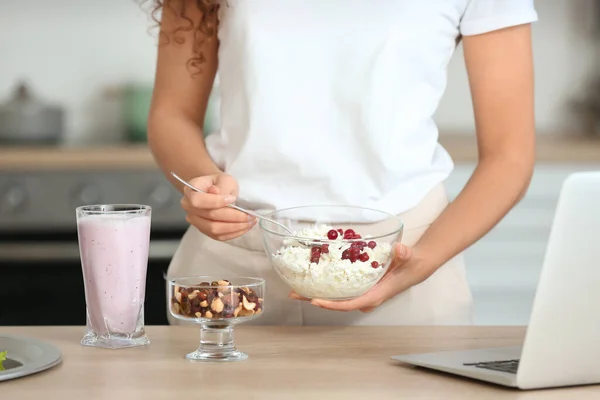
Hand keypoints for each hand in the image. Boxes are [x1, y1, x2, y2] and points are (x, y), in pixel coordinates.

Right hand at [180, 173, 255, 240]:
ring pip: (214, 229)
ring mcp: (196, 221)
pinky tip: (245, 227)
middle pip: (209, 216)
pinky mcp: (205, 231)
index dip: (216, 201)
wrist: (218, 191)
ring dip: (235, 227)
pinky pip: (219, 236)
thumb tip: (216, 192)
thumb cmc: (220, 184)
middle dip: (233, 216)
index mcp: (190, 191)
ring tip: (250, 221)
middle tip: (250, 214)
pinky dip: (234, 233)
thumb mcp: (224, 179)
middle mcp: (189, 208)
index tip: (233, 199)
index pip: (198, 200)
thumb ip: (221, 186)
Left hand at [290, 244, 432, 311]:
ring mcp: (361, 294)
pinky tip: (311, 282)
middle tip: (294, 293)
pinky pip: (339, 292)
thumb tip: (400, 250)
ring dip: (315, 294)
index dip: (332, 304)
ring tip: (295, 289)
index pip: (350, 304)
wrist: (413, 267)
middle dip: (315, 300)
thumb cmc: (409, 264)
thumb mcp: (408, 257)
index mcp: (375, 294)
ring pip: (335, 298)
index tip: (315, 301)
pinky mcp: (359, 288)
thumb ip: (404, 254)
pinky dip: (324, 288)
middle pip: (337, 303)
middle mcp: (365, 297)